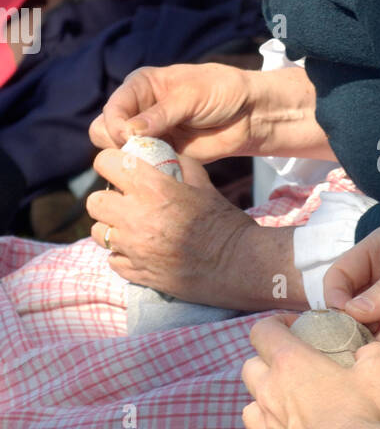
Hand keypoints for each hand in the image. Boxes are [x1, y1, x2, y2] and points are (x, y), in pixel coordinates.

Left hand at [86, 148, 293, 309]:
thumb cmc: (224, 222)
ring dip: (111, 228)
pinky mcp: (136, 272)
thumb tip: (160, 156)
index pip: (105, 163)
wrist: (238, 265)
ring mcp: (133, 248)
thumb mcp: (203, 184)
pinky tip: (141, 250)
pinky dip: (122, 254)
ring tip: (132, 228)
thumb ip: (177, 166)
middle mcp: (135, 217)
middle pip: (94, 201)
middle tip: (125, 202)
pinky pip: (112, 259)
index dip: (111, 163)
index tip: (120, 169)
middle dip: (108, 198)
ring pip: (98, 232)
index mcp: (152, 189)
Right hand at [91, 62, 267, 160]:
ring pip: (120, 152)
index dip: (115, 125)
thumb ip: (161, 114)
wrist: (251, 114)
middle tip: (140, 152)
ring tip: (154, 160)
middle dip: (116, 144)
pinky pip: (143, 166)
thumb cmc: (222, 92)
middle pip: (105, 131)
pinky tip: (164, 170)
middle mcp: (139, 109)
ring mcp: (149, 134)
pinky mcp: (162, 154)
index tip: (127, 138)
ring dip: (131, 160)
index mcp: (141, 86)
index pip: (112, 108)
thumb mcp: (191, 96)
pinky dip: (148, 171)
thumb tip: (128, 131)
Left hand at [242, 318, 379, 428]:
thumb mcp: (378, 371)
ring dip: (262, 405)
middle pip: (249, 368)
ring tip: (285, 408)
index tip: (292, 328)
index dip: (274, 325)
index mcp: (289, 363)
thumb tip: (370, 350)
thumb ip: (372, 353)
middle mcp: (269, 393)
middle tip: (291, 370)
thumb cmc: (361, 414)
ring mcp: (266, 428)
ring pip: (248, 409)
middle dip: (264, 364)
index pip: (262, 331)